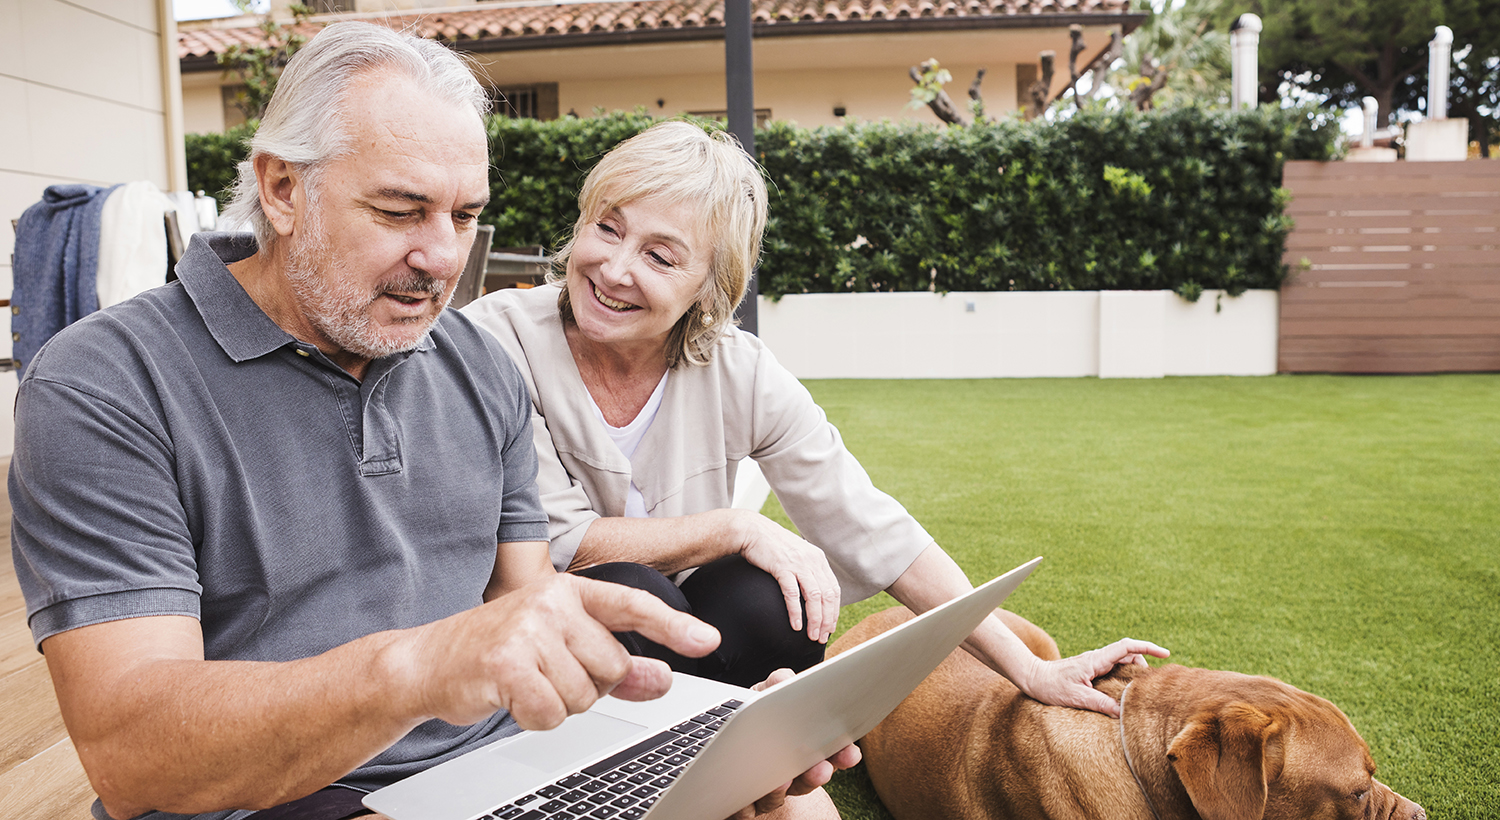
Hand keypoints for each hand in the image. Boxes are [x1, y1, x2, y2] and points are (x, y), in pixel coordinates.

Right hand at [398, 574, 720, 729]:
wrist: (427, 662)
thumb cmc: (497, 652)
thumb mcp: (559, 648)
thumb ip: (614, 663)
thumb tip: (663, 678)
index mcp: (569, 591)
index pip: (632, 606)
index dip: (673, 626)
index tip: (707, 640)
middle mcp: (551, 602)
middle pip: (612, 667)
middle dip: (587, 686)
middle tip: (547, 674)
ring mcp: (528, 629)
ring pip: (583, 695)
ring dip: (557, 704)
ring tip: (525, 683)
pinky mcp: (507, 662)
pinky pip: (551, 712)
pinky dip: (533, 718)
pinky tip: (510, 697)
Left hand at [724, 670, 862, 818]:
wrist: (718, 739)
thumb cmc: (749, 710)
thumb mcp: (765, 693)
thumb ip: (779, 684)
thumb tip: (785, 680)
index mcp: (801, 748)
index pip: (829, 755)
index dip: (841, 756)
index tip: (850, 754)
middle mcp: (788, 773)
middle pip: (807, 779)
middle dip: (815, 775)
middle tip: (822, 769)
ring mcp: (764, 790)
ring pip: (777, 797)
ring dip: (782, 790)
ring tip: (783, 780)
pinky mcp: (738, 803)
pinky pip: (743, 809)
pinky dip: (748, 804)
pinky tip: (748, 797)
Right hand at [727, 510, 841, 642]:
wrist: (751, 530)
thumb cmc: (771, 546)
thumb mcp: (796, 555)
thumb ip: (807, 570)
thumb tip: (812, 593)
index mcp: (818, 559)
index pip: (834, 590)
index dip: (834, 611)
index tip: (830, 627)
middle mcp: (812, 561)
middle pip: (827, 596)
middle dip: (827, 620)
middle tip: (822, 637)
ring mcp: (798, 563)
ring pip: (814, 597)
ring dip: (815, 619)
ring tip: (811, 635)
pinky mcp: (782, 566)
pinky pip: (793, 594)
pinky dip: (796, 612)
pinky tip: (795, 625)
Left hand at [1018, 638, 1169, 717]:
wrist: (1032, 677)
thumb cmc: (1050, 686)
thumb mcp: (1076, 697)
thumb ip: (1100, 703)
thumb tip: (1123, 713)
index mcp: (1096, 660)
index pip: (1127, 647)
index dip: (1147, 648)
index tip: (1165, 653)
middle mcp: (1097, 658)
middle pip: (1128, 654)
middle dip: (1144, 664)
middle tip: (1152, 684)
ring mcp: (1094, 663)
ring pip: (1121, 661)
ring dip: (1133, 671)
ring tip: (1140, 690)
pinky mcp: (1090, 669)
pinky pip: (1113, 668)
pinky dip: (1123, 676)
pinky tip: (1123, 691)